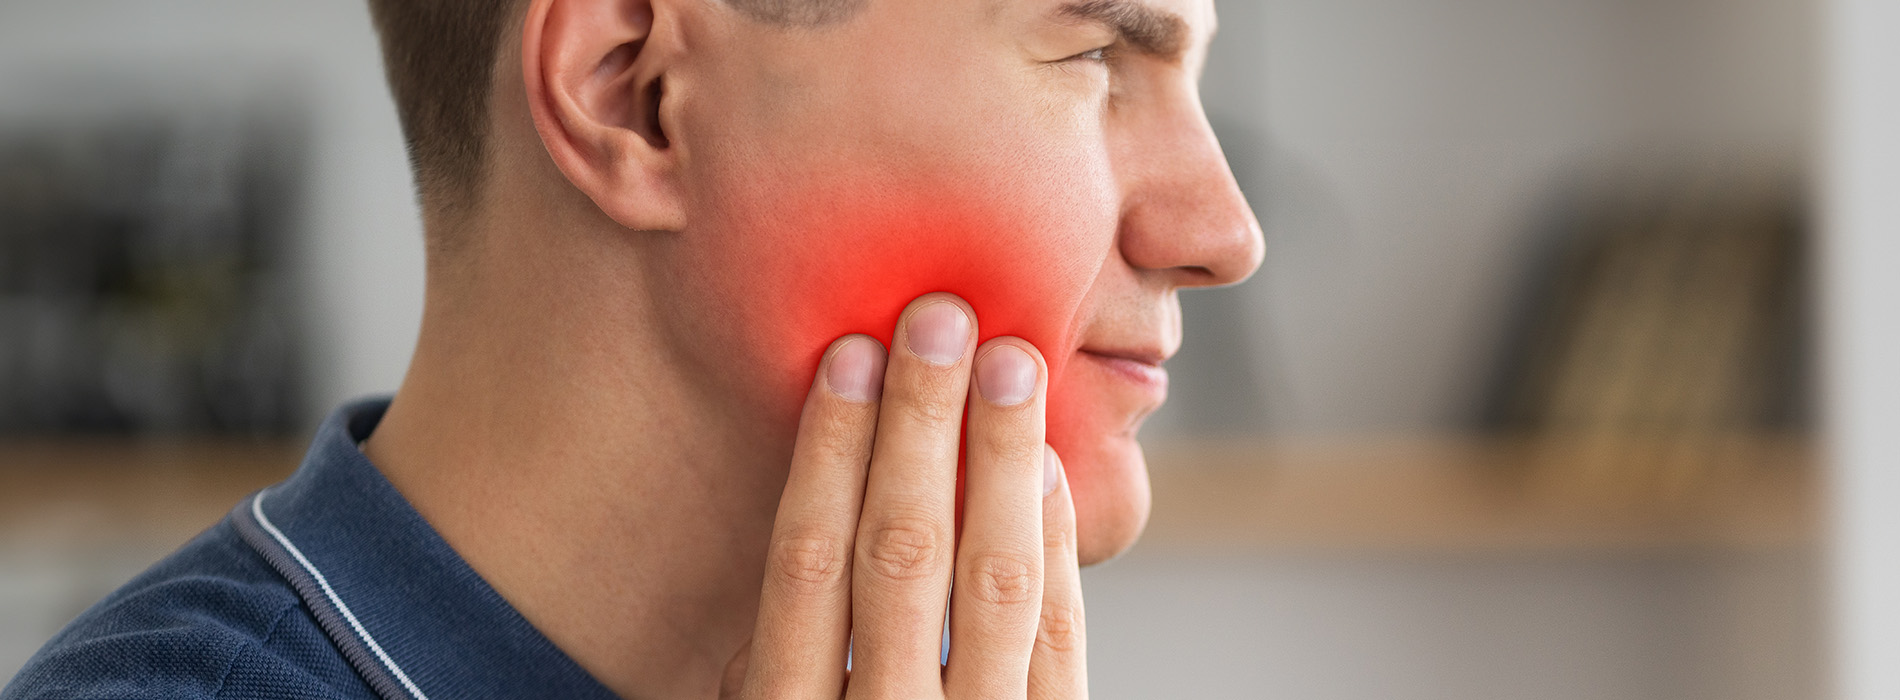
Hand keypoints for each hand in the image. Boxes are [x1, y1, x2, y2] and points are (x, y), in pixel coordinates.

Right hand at [722, 293, 1086, 698]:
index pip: (807, 563)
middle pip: (901, 553)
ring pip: (995, 582)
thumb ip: (778, 667)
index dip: (829, 453)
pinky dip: (1054, 543)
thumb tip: (802, 539)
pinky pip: (1057, 638)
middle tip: (939, 317)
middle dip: (919, 425)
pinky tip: (1045, 460)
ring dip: (1001, 458)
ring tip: (1009, 359)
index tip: (849, 353)